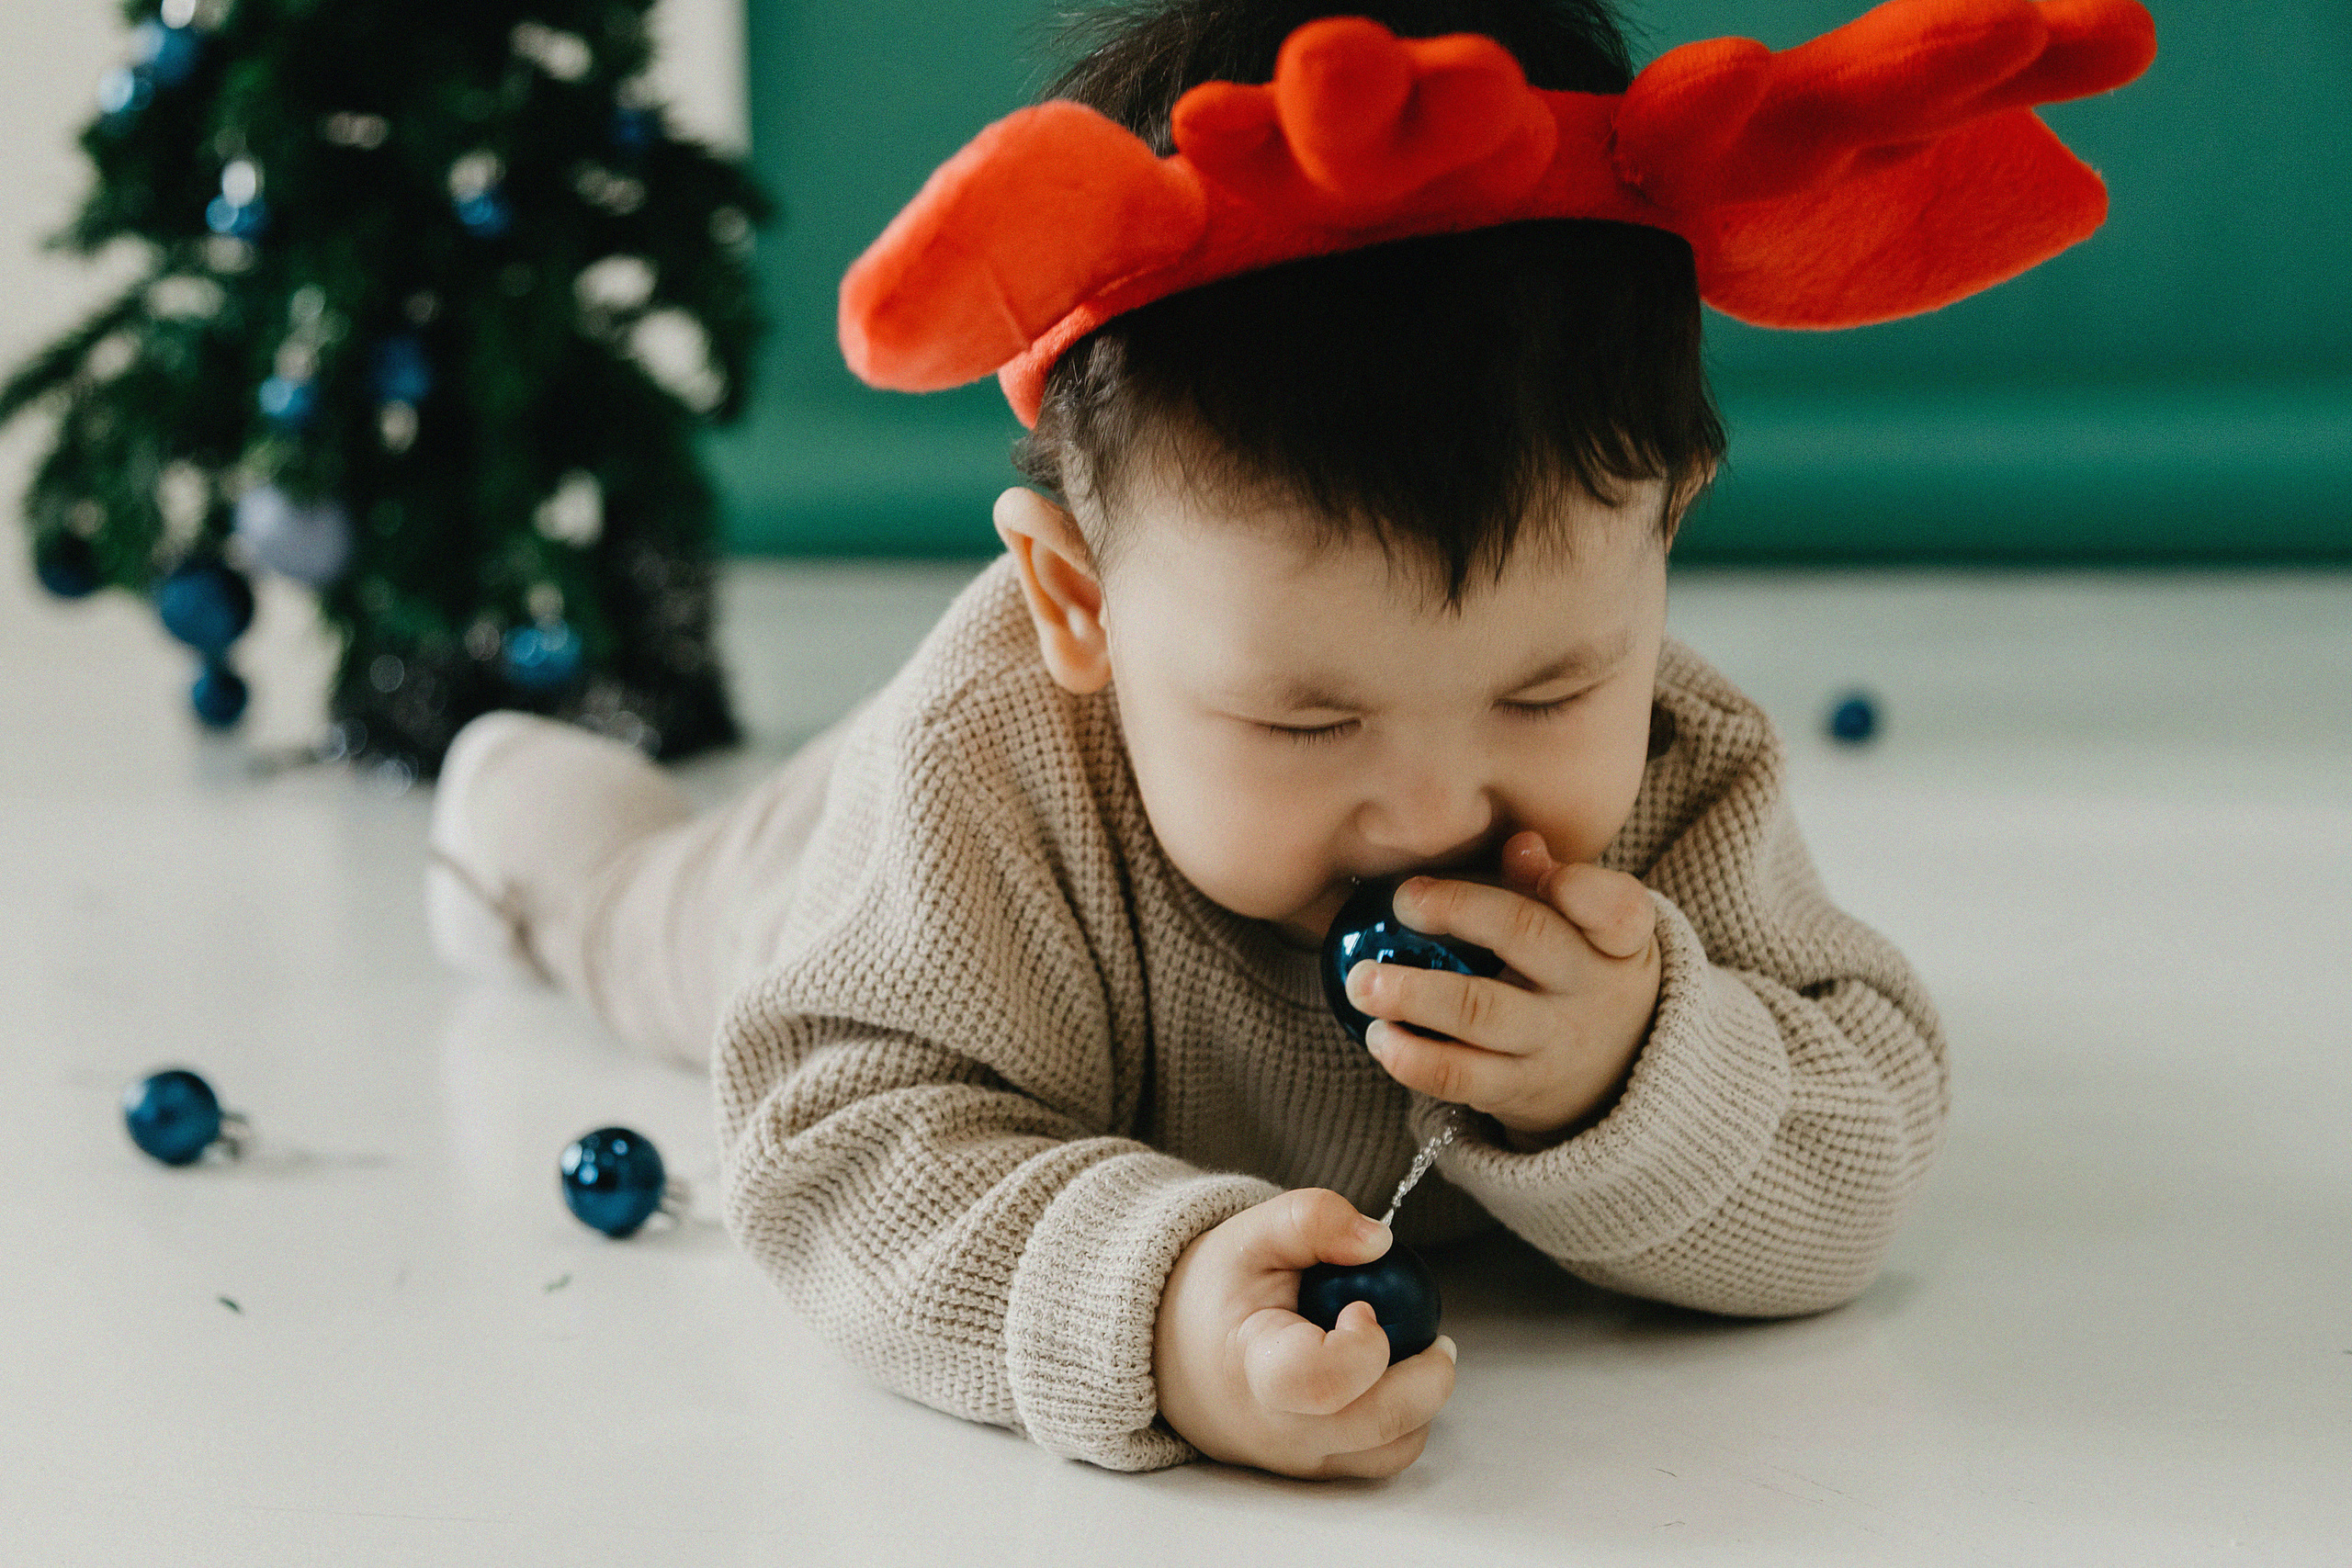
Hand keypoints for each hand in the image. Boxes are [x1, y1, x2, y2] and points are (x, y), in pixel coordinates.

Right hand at [1154, 1188, 1457, 1477]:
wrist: (1170, 1353)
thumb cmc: (1213, 1295)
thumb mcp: (1251, 1236)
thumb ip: (1313, 1220)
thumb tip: (1379, 1241)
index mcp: (1255, 1371)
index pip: (1323, 1383)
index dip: (1363, 1347)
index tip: (1363, 1307)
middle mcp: (1280, 1430)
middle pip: (1383, 1425)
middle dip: (1429, 1378)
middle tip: (1436, 1337)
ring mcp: (1300, 1458)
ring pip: (1394, 1451)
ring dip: (1420, 1403)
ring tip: (1405, 1355)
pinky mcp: (1317, 1469)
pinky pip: (1381, 1458)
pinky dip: (1401, 1421)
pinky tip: (1385, 1378)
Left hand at [1343, 830, 1661, 1146]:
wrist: (1614, 1076)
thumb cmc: (1579, 975)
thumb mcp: (1590, 931)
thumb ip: (1548, 885)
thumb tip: (1520, 844)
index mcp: (1619, 940)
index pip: (1616, 907)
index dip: (1576, 881)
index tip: (1522, 850)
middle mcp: (1593, 990)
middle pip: (1528, 936)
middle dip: (1459, 909)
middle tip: (1403, 899)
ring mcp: (1554, 1043)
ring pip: (1480, 1012)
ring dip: (1413, 994)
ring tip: (1363, 981)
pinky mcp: (1516, 1089)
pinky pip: (1458, 1075)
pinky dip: (1410, 1057)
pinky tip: (1377, 1035)